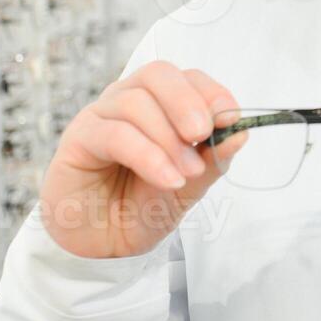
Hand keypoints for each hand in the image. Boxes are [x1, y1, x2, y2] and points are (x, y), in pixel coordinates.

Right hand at [38, 61, 247, 258]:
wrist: (106, 245)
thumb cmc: (144, 206)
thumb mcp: (190, 185)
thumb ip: (213, 159)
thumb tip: (242, 133)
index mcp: (158, 103)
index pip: (186, 77)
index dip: (211, 92)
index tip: (232, 118)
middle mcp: (127, 100)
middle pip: (158, 74)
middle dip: (187, 102)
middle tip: (203, 134)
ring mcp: (100, 116)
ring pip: (136, 103)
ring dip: (169, 139)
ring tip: (187, 173)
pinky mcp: (78, 139)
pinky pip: (114, 134)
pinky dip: (147, 156)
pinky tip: (167, 179)